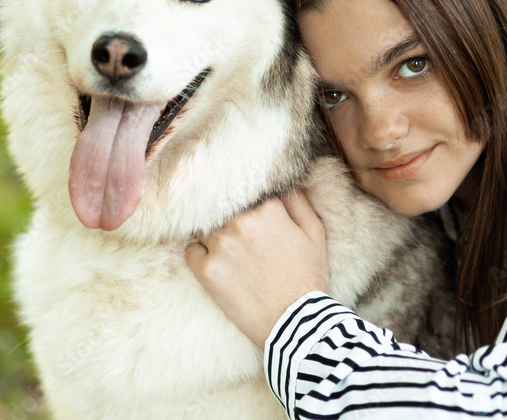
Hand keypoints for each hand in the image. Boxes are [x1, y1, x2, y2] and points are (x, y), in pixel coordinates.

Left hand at [186, 189, 327, 348]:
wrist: (295, 324)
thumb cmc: (308, 277)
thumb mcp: (315, 233)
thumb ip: (298, 201)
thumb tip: (283, 183)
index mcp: (267, 208)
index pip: (247, 191)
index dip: (249, 203)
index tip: (251, 215)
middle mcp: (240, 222)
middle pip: (223, 206)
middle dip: (229, 216)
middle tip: (238, 235)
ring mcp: (220, 245)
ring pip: (205, 226)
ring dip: (213, 234)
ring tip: (227, 251)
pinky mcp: (206, 270)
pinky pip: (191, 250)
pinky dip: (199, 254)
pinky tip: (215, 264)